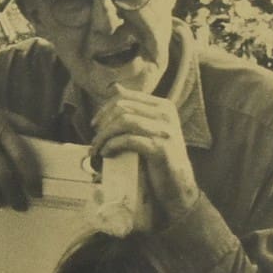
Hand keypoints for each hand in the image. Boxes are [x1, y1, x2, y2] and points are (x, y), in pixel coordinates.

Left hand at [90, 83, 198, 225]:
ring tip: (97, 148)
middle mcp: (166, 114)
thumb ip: (135, 111)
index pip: (126, 97)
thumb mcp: (149, 130)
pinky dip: (112, 146)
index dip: (105, 109)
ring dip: (104, 136)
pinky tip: (106, 154)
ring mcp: (164, 130)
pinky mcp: (160, 148)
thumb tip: (114, 87)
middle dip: (103, 124)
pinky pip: (128, 140)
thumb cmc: (159, 158)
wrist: (177, 185)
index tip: (95, 125)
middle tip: (95, 140)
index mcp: (163, 106)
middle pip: (122, 108)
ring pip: (123, 122)